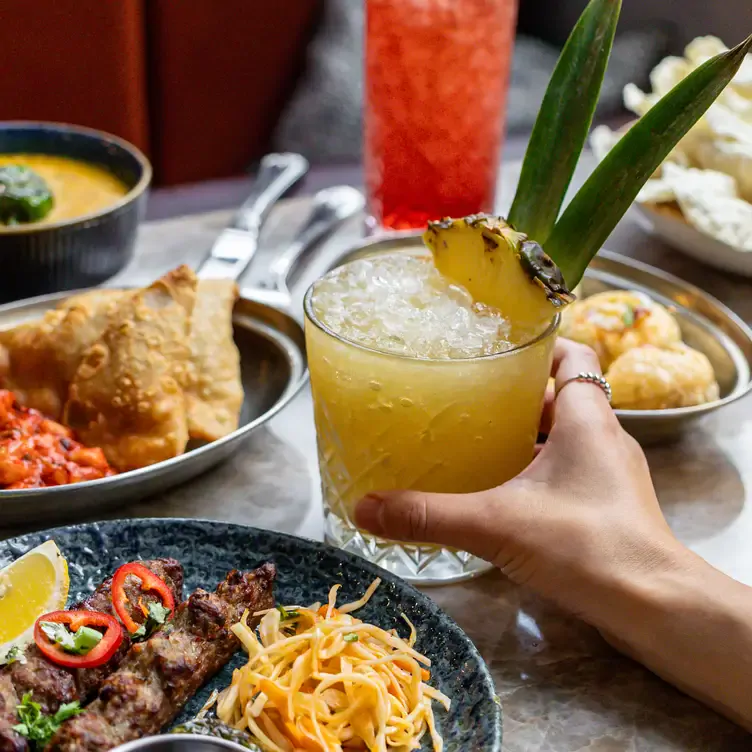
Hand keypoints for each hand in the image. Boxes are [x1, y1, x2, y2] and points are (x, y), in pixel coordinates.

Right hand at [355, 338, 689, 625]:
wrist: (654, 607)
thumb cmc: (587, 546)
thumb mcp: (496, 523)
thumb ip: (429, 515)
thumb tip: (365, 508)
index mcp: (587, 418)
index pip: (573, 354)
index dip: (539, 344)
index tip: (497, 347)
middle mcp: (605, 438)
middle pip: (561, 396)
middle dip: (517, 395)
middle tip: (469, 396)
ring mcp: (610, 475)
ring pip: (565, 437)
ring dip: (526, 436)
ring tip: (477, 441)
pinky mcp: (609, 507)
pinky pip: (570, 471)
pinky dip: (538, 471)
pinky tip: (503, 493)